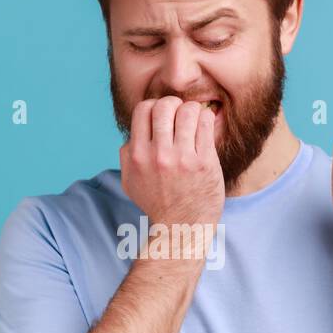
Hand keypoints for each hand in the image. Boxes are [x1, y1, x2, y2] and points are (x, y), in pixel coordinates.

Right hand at [119, 96, 224, 228]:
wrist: (182, 227)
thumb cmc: (157, 202)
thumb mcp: (130, 182)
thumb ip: (126, 156)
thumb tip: (131, 134)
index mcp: (138, 156)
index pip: (143, 109)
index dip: (154, 106)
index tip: (163, 117)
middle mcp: (158, 155)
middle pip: (165, 105)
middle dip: (174, 104)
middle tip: (180, 116)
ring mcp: (182, 158)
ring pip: (188, 110)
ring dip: (192, 111)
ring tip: (194, 122)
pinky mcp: (204, 162)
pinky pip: (206, 123)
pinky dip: (206, 119)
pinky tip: (204, 128)